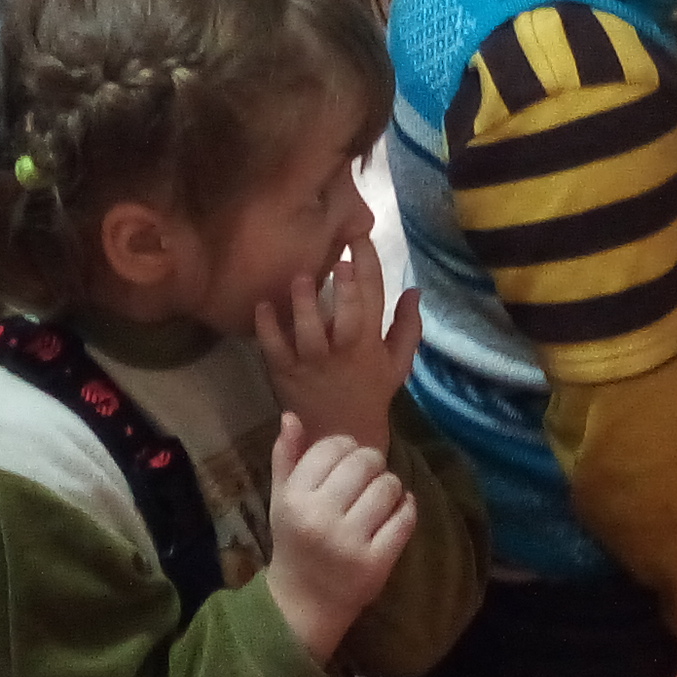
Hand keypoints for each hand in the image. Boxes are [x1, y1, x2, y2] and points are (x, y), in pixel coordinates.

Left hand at [254, 233, 418, 457]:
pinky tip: (262, 305)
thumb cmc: (370, 394)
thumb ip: (407, 327)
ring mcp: (312, 363)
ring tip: (299, 278)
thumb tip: (414, 289)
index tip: (359, 237)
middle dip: (345, 287)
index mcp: (370, 343)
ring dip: (304, 304)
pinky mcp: (284, 374)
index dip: (368, 265)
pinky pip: (274, 349)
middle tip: (338, 257)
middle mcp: (343, 351)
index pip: (374, 297)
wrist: (341, 439)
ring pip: (309, 331)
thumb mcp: (397, 364)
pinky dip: (267, 328)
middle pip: (347, 316)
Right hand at [260, 413, 416, 661]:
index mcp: (294, 498)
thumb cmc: (294, 542)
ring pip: (389, 487)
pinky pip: (405, 519)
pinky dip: (406, 508)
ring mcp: (350, 542)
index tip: (346, 460)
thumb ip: (286, 458)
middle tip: (368, 475)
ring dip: (390, 486)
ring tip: (381, 495)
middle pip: (364, 463)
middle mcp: (320, 517)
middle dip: (372, 462)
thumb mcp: (281, 500)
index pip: (332, 448)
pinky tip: (398, 510)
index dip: (345, 447)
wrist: (305, 601)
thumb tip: (292, 416)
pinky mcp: (377, 562)